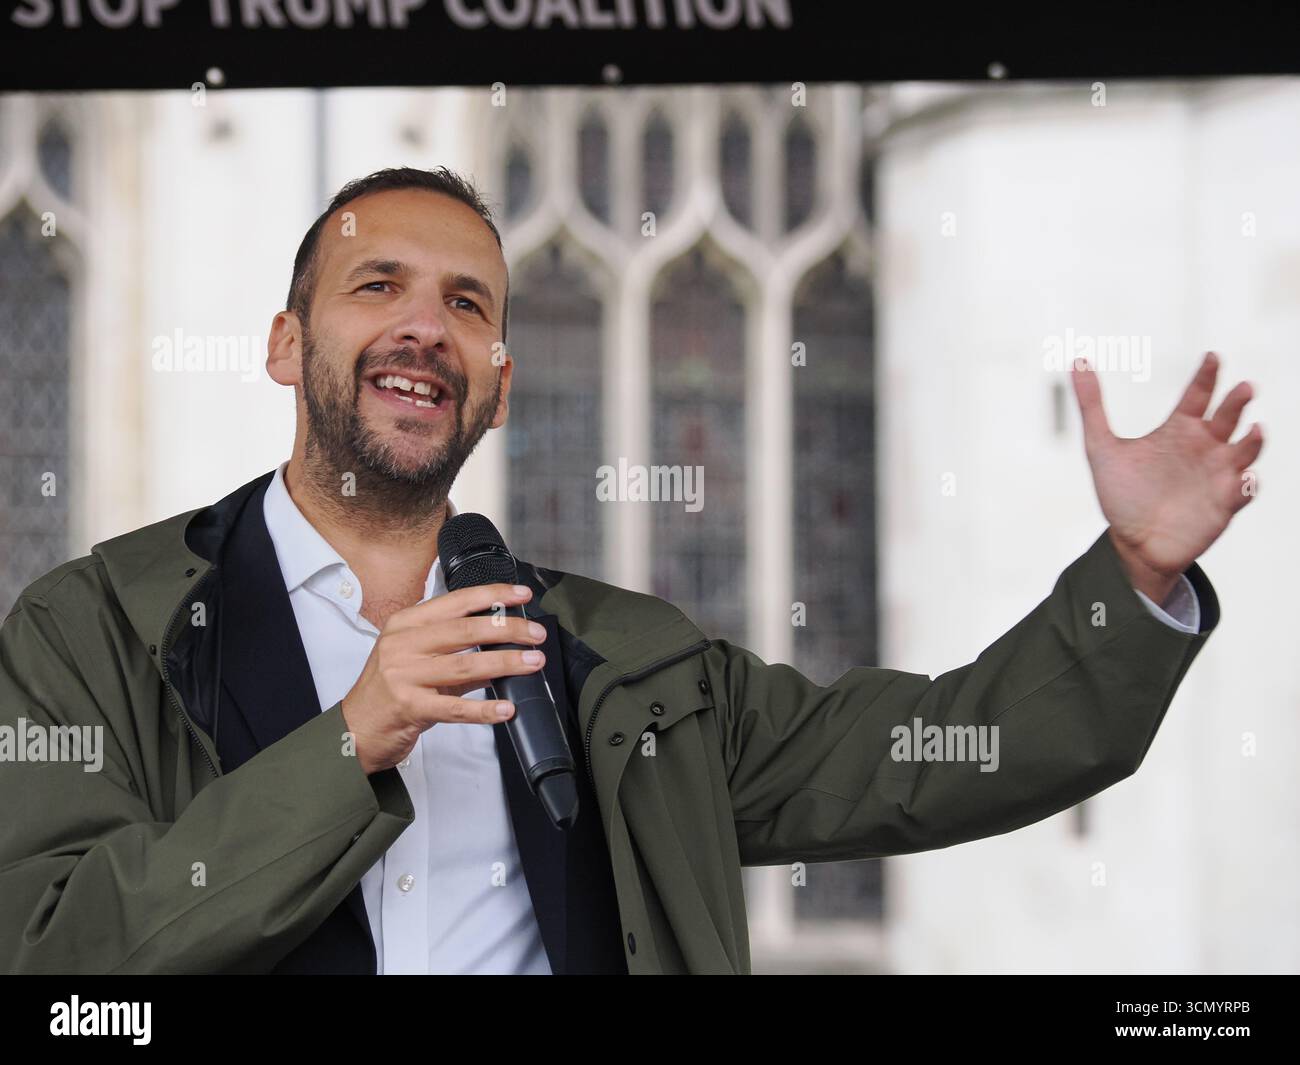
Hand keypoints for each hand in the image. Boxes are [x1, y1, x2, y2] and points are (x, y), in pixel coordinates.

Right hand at [340, 583, 547, 773]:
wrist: (354, 730)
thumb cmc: (387, 692)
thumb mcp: (416, 660)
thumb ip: (456, 652)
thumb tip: (502, 646)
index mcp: (405, 624)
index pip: (456, 602)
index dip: (493, 595)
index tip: (521, 595)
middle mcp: (403, 645)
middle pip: (465, 630)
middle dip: (508, 630)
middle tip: (535, 634)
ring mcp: (404, 675)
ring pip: (465, 665)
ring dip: (505, 663)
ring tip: (532, 663)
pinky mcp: (409, 707)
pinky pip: (455, 707)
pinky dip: (484, 709)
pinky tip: (506, 708)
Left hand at [1071, 351, 1262, 603]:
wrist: (1132, 543)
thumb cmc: (1122, 494)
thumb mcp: (1100, 447)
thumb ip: (1091, 405)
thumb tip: (1077, 360)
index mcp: (1179, 430)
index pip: (1198, 395)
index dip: (1206, 376)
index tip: (1211, 356)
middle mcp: (1203, 448)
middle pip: (1228, 416)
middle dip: (1237, 401)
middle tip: (1244, 387)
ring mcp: (1218, 475)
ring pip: (1245, 450)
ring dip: (1252, 440)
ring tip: (1254, 430)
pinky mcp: (1225, 504)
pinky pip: (1244, 490)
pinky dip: (1248, 484)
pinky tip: (1244, 478)